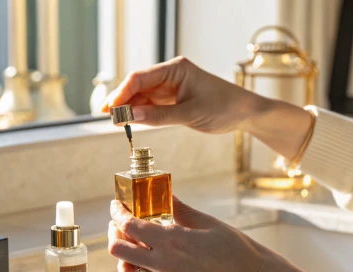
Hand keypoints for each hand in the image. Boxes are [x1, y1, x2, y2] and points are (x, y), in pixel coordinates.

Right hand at [101, 56, 262, 133]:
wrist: (245, 112)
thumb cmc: (223, 107)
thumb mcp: (190, 114)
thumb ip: (159, 116)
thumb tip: (130, 117)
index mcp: (175, 69)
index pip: (140, 77)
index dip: (122, 93)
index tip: (110, 109)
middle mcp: (170, 74)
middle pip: (137, 85)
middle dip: (121, 100)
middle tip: (108, 117)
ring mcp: (170, 86)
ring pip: (141, 95)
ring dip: (129, 108)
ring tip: (115, 121)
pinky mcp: (172, 98)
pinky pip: (150, 104)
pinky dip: (140, 113)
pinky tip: (129, 121)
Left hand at [107, 197, 318, 271]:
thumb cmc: (235, 248)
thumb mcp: (206, 222)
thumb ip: (179, 209)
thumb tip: (163, 192)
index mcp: (172, 242)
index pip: (130, 226)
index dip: (118, 213)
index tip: (117, 205)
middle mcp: (163, 265)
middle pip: (119, 249)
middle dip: (115, 232)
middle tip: (120, 223)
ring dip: (121, 256)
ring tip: (129, 244)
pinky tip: (140, 263)